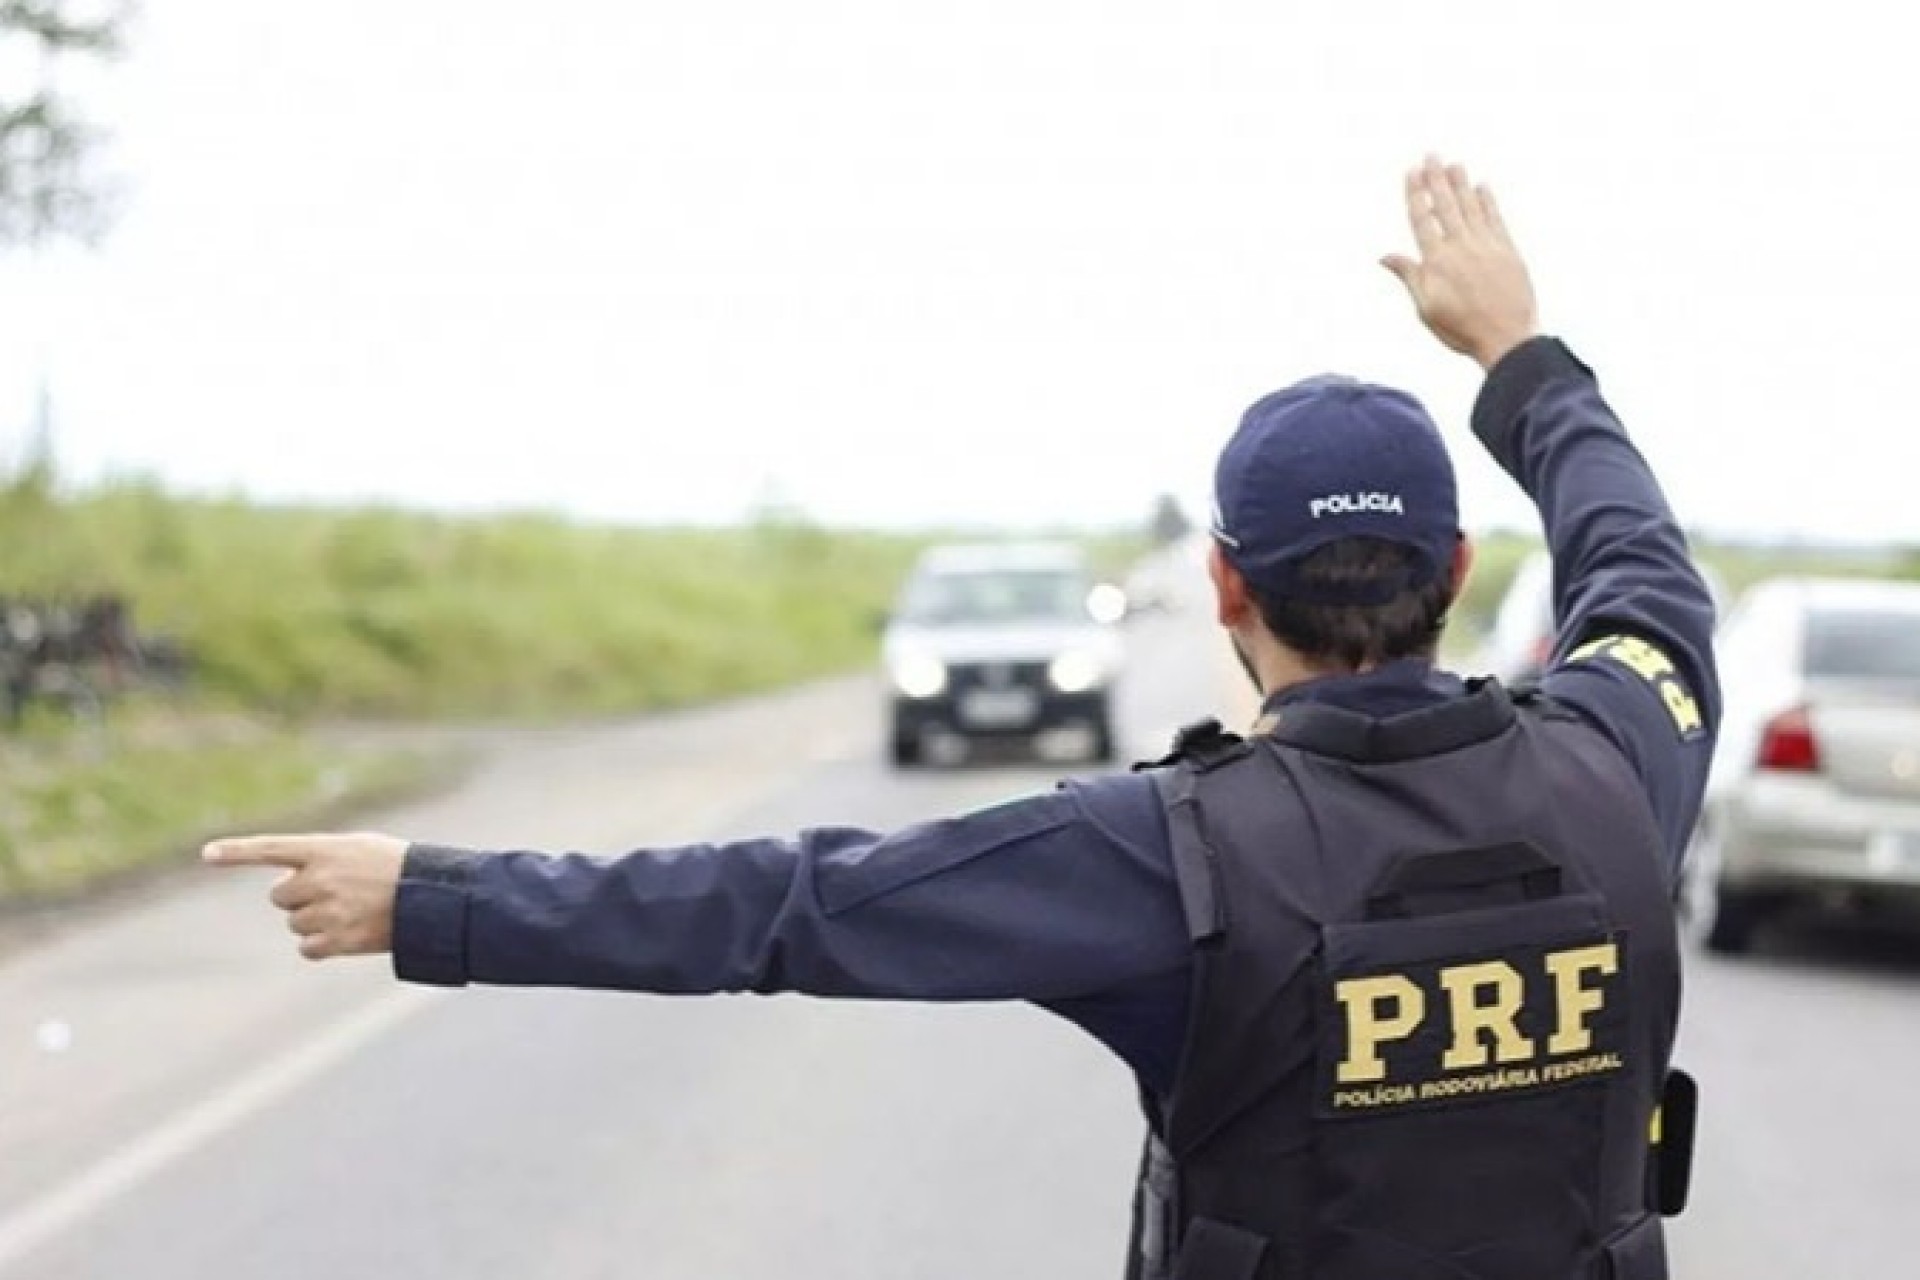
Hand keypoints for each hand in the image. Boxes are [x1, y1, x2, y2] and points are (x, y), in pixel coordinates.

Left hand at [203, 832, 407, 959]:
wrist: (433, 897)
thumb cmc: (397, 869)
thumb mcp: (359, 849)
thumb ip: (321, 858)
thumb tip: (287, 884)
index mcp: (324, 849)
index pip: (270, 848)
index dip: (236, 851)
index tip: (207, 854)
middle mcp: (320, 878)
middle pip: (280, 896)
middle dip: (300, 897)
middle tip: (335, 894)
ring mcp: (327, 910)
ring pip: (295, 923)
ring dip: (314, 921)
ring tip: (351, 912)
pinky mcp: (336, 939)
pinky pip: (307, 948)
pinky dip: (322, 945)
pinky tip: (348, 934)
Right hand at [1382, 156, 1538, 369]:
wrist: (1507, 338)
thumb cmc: (1461, 329)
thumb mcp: (1426, 308)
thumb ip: (1409, 276)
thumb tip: (1385, 256)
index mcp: (1436, 261)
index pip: (1422, 219)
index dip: (1416, 193)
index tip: (1412, 172)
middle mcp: (1460, 246)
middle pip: (1446, 205)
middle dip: (1436, 178)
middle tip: (1431, 155)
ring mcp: (1486, 245)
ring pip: (1471, 206)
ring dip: (1461, 183)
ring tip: (1454, 163)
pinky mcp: (1508, 250)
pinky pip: (1495, 218)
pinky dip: (1488, 201)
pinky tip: (1482, 187)